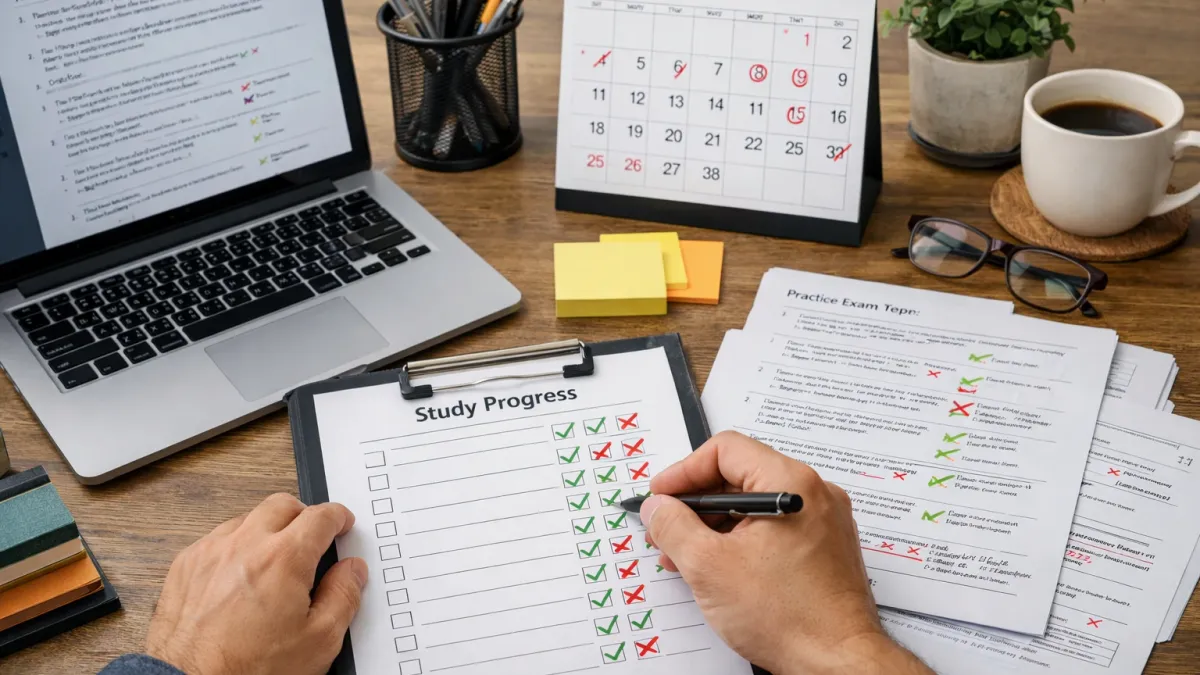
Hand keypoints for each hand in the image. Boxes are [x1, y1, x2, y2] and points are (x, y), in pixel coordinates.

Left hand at [145, 494, 366, 674]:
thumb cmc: (249, 670)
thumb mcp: (318, 641)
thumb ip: (343, 597)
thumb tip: (352, 570)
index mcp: (283, 558)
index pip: (320, 516)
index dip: (338, 517)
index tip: (341, 524)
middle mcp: (244, 545)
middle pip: (282, 505)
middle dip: (303, 515)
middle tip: (311, 537)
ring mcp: (210, 553)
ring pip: (246, 519)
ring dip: (267, 529)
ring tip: (274, 560)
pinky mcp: (184, 567)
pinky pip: (215, 540)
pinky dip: (234, 547)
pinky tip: (239, 574)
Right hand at [641, 432, 930, 674]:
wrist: (836, 662)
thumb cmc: (791, 618)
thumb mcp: (709, 567)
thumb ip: (674, 527)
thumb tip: (658, 508)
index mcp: (792, 484)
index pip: (726, 450)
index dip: (684, 472)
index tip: (662, 496)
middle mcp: (813, 495)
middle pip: (739, 476)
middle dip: (695, 504)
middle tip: (666, 527)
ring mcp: (822, 521)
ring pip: (754, 506)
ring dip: (714, 526)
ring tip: (685, 557)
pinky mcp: (822, 547)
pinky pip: (772, 529)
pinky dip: (740, 540)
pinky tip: (718, 567)